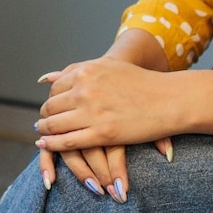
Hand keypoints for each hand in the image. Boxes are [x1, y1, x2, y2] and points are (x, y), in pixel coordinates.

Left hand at [34, 58, 180, 200]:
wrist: (169, 99)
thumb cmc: (141, 82)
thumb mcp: (107, 67)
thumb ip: (77, 72)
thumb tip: (46, 79)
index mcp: (86, 72)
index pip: (55, 89)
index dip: (50, 101)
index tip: (50, 108)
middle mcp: (85, 90)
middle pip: (51, 107)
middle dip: (45, 117)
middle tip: (43, 124)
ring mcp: (92, 112)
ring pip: (55, 125)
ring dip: (45, 132)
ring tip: (43, 135)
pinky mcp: (102, 134)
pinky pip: (67, 142)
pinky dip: (53, 145)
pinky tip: (48, 145)